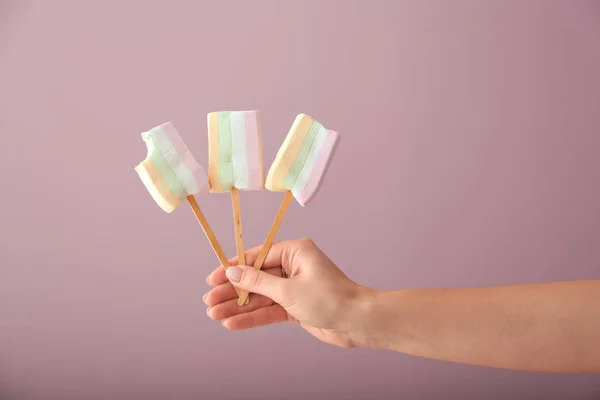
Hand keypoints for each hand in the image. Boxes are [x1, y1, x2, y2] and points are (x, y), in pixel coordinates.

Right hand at [204, 238, 368, 347]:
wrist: (357, 322)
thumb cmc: (329, 298)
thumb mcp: (288, 289)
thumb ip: (258, 282)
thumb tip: (233, 272)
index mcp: (295, 252)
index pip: (256, 257)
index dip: (233, 269)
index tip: (213, 278)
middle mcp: (293, 267)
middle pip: (255, 278)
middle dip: (232, 290)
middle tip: (209, 301)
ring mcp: (294, 288)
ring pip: (260, 296)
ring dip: (238, 306)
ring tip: (214, 314)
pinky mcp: (296, 307)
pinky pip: (269, 310)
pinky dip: (252, 317)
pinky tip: (233, 323)